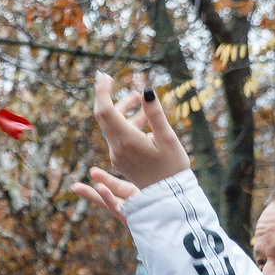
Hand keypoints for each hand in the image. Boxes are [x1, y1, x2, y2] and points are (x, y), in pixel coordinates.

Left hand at [80, 74, 192, 199]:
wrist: (168, 198)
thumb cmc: (172, 168)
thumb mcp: (168, 139)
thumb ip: (155, 114)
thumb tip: (146, 91)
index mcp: (127, 141)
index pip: (105, 111)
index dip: (102, 91)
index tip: (106, 76)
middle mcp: (117, 148)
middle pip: (103, 116)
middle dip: (109, 97)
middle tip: (114, 79)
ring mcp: (117, 155)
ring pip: (111, 126)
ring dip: (122, 110)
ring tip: (139, 99)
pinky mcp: (121, 160)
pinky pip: (118, 136)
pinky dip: (127, 123)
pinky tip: (144, 119)